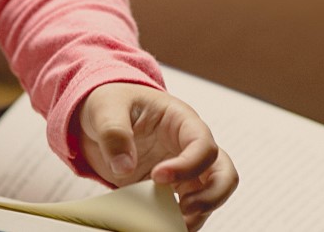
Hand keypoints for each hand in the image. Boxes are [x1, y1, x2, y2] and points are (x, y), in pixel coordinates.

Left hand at [77, 83, 237, 230]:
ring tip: (171, 222)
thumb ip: (114, 133)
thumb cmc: (111, 103)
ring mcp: (183, 169)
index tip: (157, 176)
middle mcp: (189, 146)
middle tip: (183, 209)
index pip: (203, 144)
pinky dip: (180, 220)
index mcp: (181, 120)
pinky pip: (188, 207)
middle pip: (223, 173)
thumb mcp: (105, 108)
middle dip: (211, 196)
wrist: (100, 118)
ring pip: (211, 195)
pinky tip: (163, 224)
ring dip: (198, 214)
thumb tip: (124, 166)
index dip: (187, 165)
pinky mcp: (171, 188)